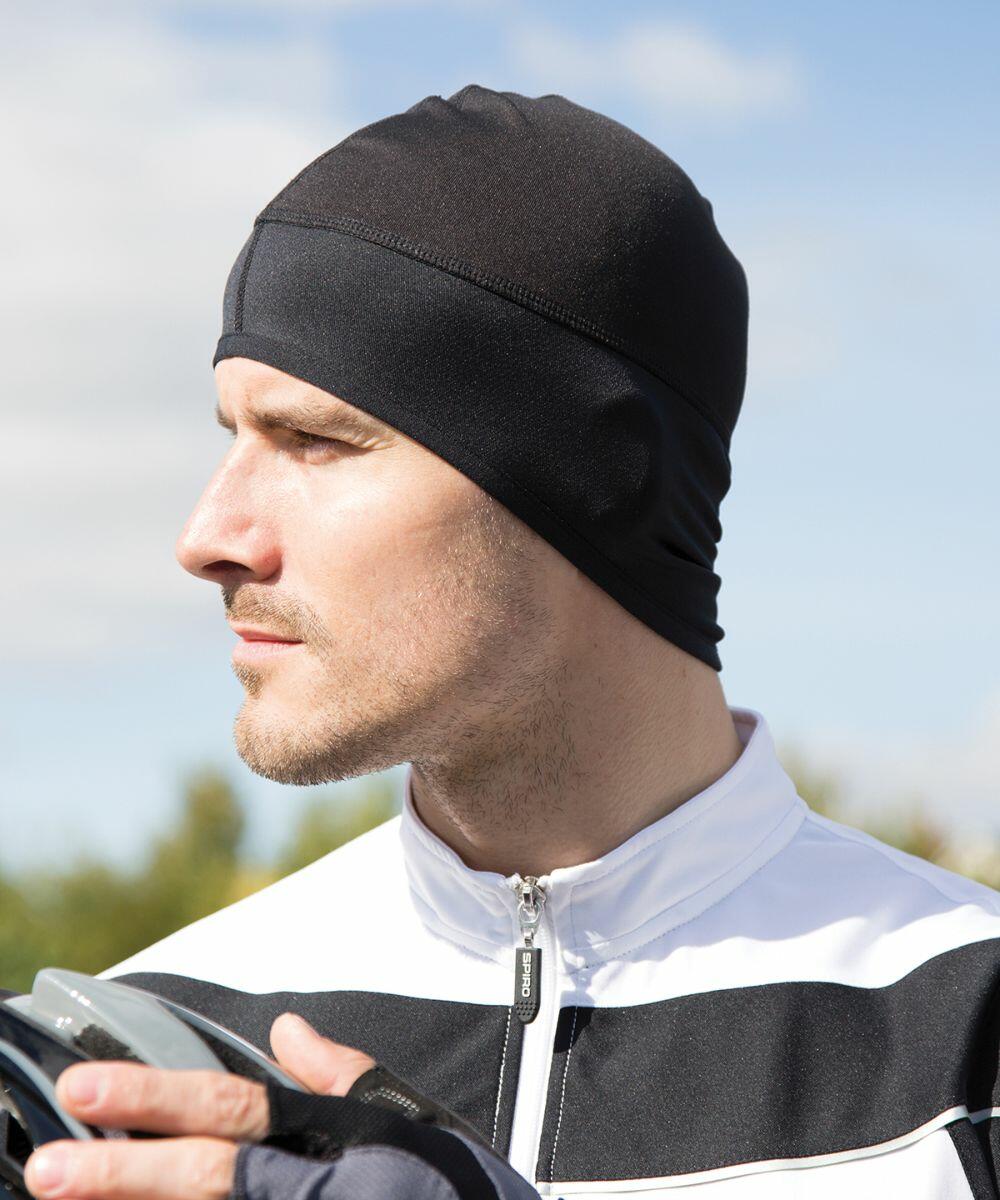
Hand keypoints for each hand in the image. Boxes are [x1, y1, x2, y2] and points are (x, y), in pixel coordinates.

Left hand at [22, 1012, 375, 1199]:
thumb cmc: (461, 1190)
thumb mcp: (408, 1119)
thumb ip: (342, 1075)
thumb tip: (286, 1029)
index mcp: (333, 1136)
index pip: (232, 1108)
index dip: (157, 1098)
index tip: (88, 1089)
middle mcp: (311, 1187)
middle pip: (204, 1176)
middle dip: (122, 1171)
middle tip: (47, 1168)